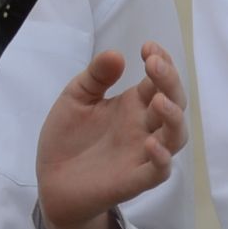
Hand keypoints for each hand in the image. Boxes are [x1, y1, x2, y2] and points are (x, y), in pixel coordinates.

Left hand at [35, 42, 187, 228]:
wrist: (51, 181)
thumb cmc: (68, 137)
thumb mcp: (75, 98)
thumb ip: (95, 77)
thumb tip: (117, 54)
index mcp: (133, 104)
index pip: (159, 80)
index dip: (161, 61)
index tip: (147, 47)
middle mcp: (144, 126)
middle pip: (174, 102)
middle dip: (170, 81)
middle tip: (154, 64)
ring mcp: (142, 153)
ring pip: (175, 136)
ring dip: (173, 117)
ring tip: (159, 100)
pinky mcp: (134, 180)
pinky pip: (159, 171)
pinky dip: (162, 158)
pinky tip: (152, 143)